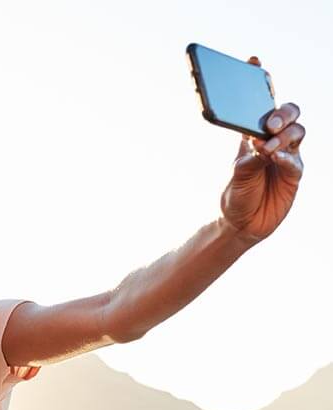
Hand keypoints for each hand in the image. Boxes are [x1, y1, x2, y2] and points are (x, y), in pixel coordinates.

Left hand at [220, 60, 303, 242]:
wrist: (242, 225)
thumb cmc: (235, 197)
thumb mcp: (235, 176)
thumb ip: (247, 160)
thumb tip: (259, 145)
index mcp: (252, 136)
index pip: (259, 104)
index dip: (260, 82)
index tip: (253, 61)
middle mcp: (272, 141)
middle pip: (287, 113)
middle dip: (281, 113)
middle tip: (268, 124)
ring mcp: (286, 155)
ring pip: (297, 131)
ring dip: (284, 135)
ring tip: (268, 148)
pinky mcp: (294, 173)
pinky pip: (295, 159)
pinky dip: (286, 156)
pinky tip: (275, 158)